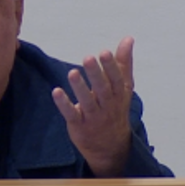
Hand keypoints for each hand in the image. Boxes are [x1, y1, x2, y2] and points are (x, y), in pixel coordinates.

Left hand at [51, 37, 134, 176]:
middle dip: (96, 74)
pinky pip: (72, 115)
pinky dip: (64, 104)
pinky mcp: (79, 125)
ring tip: (72, 73)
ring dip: (80, 88)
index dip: (111, 67)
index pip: (117, 80)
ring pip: (87, 102)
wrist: (111, 146)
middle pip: (103, 90)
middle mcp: (108, 106)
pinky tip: (56, 92)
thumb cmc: (115, 109)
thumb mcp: (123, 87)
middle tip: (88, 58)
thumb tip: (128, 39)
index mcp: (119, 95)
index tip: (105, 52)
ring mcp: (93, 117)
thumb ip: (123, 63)